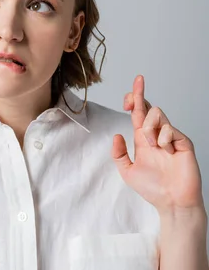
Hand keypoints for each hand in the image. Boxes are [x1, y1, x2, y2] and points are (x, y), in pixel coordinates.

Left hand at [111, 75, 204, 215]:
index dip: (133, 98)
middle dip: (138, 96)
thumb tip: (116, 135)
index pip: (138, 112)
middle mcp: (156, 134)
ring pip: (157, 113)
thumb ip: (119, 154)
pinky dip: (164, 140)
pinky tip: (168, 153)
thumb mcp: (128, 172)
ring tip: (152, 145)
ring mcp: (170, 137)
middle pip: (148, 106)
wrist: (172, 203)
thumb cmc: (153, 189)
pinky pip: (169, 129)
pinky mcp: (183, 142)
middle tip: (130, 100)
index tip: (126, 97)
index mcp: (143, 138)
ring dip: (149, 127)